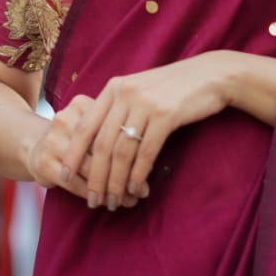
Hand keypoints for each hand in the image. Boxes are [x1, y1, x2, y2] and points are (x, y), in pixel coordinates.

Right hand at [24, 94, 140, 206]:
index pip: (113, 129)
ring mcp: (52, 140)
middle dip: (125, 173)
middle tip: (142, 192)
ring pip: (89, 168)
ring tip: (127, 201)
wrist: (34, 145)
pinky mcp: (44, 162)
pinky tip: (102, 201)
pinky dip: (91, 193)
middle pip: (102, 149)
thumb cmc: (76, 139)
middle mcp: (65, 118)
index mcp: (82, 104)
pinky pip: (74, 182)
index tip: (150, 170)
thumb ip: (117, 136)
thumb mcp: (93, 127)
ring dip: (110, 188)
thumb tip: (150, 160)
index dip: (134, 150)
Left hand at [59, 52, 234, 210]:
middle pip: (101, 144)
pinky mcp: (166, 115)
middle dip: (94, 177)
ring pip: (121, 152)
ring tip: (114, 201)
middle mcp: (125, 94)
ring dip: (115, 182)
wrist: (210, 75)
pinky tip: (134, 188)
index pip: (85, 125)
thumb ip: (118, 109)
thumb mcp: (140, 90)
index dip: (73, 154)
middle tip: (93, 201)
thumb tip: (98, 143)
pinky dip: (137, 174)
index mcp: (114, 88)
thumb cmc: (174, 87)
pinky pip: (145, 152)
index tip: (65, 176)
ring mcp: (145, 104)